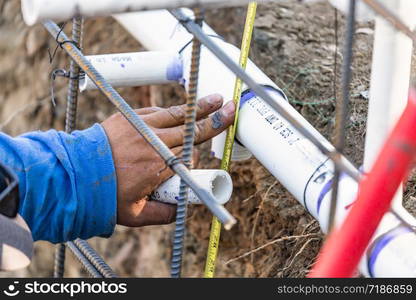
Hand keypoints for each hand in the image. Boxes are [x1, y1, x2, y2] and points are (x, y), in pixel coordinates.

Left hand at [101, 94, 234, 226]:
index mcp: (161, 165)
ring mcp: (142, 127)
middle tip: (231, 107)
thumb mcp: (136, 214)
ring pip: (177, 114)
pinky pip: (156, 112)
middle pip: (191, 128)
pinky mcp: (130, 117)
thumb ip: (164, 214)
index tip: (225, 128)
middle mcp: (155, 142)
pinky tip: (180, 110)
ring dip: (197, 107)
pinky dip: (169, 112)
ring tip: (215, 100)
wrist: (73, 175)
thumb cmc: (104, 197)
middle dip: (213, 118)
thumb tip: (182, 210)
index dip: (206, 143)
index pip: (192, 150)